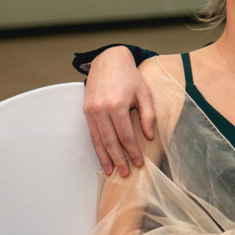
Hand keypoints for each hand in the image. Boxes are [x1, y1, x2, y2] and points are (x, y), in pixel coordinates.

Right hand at [84, 46, 155, 175]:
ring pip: (98, 140)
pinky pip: (91, 133)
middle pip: (110, 141)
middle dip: (118, 159)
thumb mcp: (144, 93)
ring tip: (111, 171)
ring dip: (105, 157)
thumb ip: (148, 115)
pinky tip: (102, 157)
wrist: (108, 61)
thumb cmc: (129, 77)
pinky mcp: (86, 110)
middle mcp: (102, 109)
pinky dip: (96, 147)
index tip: (139, 162)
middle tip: (125, 173)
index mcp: (118, 104)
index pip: (126, 135)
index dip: (132, 151)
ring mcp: (91, 110)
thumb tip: (149, 136)